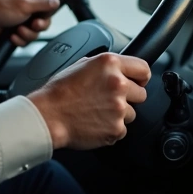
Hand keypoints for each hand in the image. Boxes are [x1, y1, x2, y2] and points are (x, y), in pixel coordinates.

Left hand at [0, 0, 59, 46]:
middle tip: (29, 26)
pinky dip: (19, 39)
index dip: (45, 18)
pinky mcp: (15, 29)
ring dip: (26, 35)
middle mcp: (28, 7)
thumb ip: (43, 4)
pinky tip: (12, 35)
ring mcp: (22, 18)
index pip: (48, 9)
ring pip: (34, 33)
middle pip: (43, 24)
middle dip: (35, 29)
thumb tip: (57, 1)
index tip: (37, 22)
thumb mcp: (25, 5)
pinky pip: (24, 39)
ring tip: (17, 31)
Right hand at [26, 53, 150, 149]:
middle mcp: (118, 83)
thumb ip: (105, 66)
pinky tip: (95, 123)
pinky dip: (111, 128)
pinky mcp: (116, 128)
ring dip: (119, 114)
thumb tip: (119, 70)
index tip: (137, 83)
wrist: (48, 116)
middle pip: (141, 93)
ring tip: (97, 112)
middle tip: (109, 100)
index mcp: (110, 64)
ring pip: (132, 113)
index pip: (144, 69)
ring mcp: (119, 107)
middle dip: (128, 97)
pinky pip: (122, 129)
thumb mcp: (81, 65)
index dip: (140, 78)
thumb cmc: (59, 92)